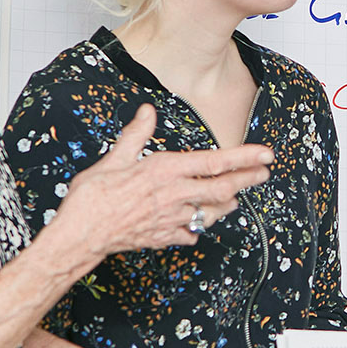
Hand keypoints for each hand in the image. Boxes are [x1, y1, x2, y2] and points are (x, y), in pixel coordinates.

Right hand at [38, 105, 273, 265]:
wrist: (81, 234)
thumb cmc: (93, 196)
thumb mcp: (114, 158)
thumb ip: (136, 134)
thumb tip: (148, 111)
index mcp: (165, 170)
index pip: (214, 161)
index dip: (244, 157)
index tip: (265, 154)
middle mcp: (175, 194)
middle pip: (223, 188)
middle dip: (248, 180)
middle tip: (265, 173)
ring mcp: (172, 218)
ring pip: (213, 211)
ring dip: (227, 203)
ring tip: (236, 196)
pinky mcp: (165, 236)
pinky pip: (191, 232)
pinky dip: (197, 226)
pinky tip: (197, 222)